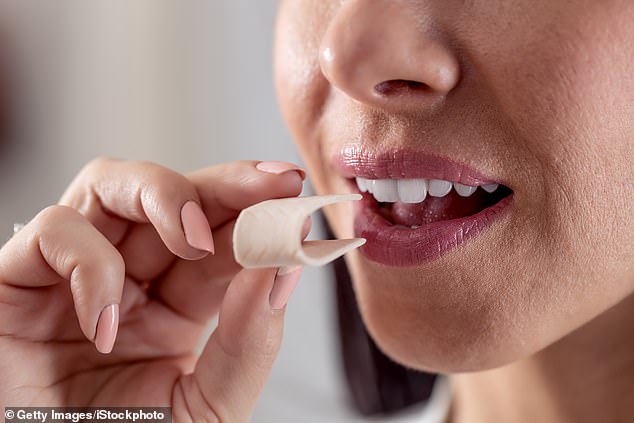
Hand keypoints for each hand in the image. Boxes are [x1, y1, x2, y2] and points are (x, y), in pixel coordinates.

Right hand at [0, 158, 304, 421]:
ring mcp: (72, 276)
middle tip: (273, 184)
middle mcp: (127, 281)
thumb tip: (281, 270)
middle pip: (174, 197)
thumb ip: (247, 344)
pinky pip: (53, 232)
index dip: (256, 214)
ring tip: (195, 241)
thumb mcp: (207, 407)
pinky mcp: (16, 282)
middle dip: (226, 185)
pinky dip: (87, 263)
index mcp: (176, 308)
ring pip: (112, 186)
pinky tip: (105, 324)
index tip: (294, 199)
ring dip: (164, 196)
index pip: (219, 241)